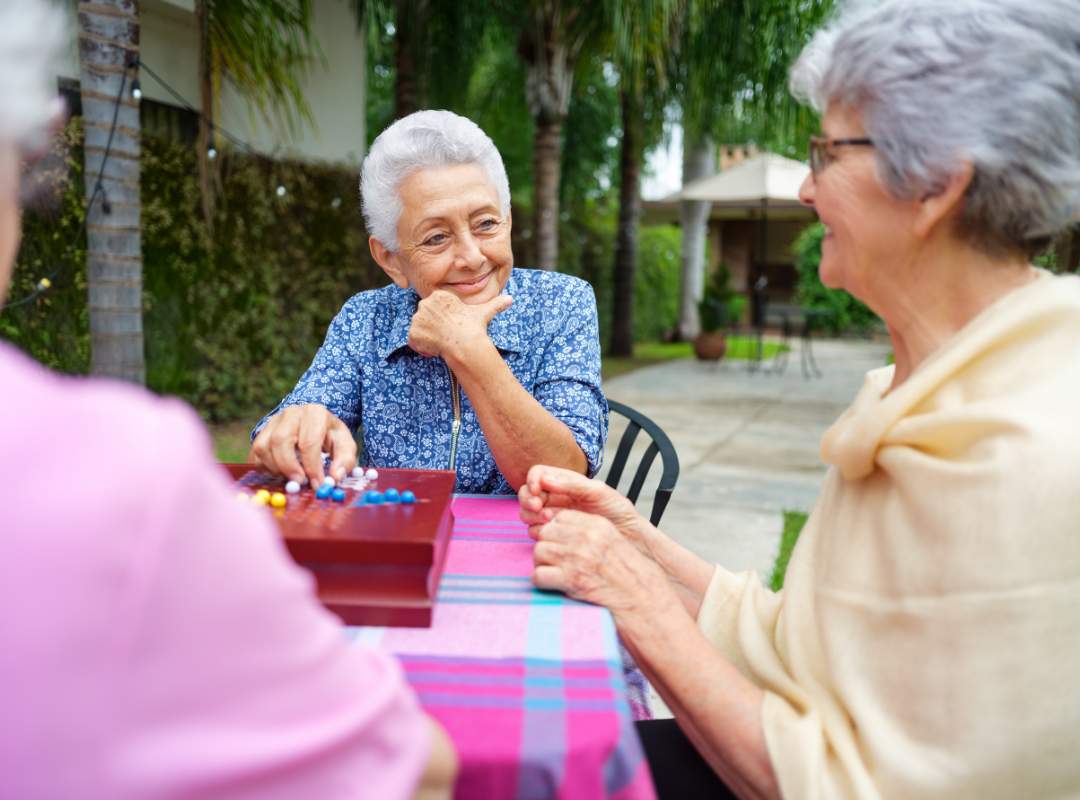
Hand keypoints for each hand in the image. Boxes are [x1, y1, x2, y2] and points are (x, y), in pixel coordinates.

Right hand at [247, 403, 356, 486]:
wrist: (314, 423)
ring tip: (292, 474)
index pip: (309, 442)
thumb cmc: (329, 435)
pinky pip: (255, 453)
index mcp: (315, 413)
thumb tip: (335, 477)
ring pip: (263, 447)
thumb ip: (345, 460)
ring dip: (276, 467)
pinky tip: (281, 470)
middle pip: (280, 440)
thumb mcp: (345, 444)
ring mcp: (273, 421)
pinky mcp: (261, 432)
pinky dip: (266, 467)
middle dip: (289, 466)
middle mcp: (291, 413)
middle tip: (299, 482)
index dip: (312, 467)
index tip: (317, 484)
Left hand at [408, 289, 511, 362]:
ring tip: (444, 342)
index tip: (453, 326)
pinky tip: (436, 348)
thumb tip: (510, 299)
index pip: (435, 308)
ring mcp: (417, 320)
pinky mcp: (413, 334)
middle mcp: (424, 305)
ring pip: (420, 330)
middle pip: (426, 318)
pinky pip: (414, 342)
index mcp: (438, 296)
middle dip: (435, 328)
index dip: (444, 319)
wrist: (465, 344)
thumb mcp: (484, 312)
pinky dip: (423, 348)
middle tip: (449, 336)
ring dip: (429, 338)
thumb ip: (495, 304)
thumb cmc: (474, 327)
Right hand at [519, 465, 651, 557]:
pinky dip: (538, 529)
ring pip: (528, 513)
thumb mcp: (598, 492)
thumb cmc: (617, 511)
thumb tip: (545, 479)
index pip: (538, 474)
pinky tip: (553, 530)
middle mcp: (556, 498)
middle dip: (528, 499)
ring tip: (549, 518)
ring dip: (532, 515)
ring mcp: (554, 516)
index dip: (532, 480)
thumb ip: (572, 484)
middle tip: (538, 507)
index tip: (537, 490)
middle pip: (527, 493)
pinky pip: (535, 530)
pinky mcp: (555, 534)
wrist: (627, 536)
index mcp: (565, 482)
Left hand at [531, 508, 678, 629]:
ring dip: (542, 564)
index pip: (561, 517)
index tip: (560, 542)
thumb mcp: (617, 543)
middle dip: (547, 546)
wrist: (645, 604)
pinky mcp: (571, 581)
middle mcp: (587, 538)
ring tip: (554, 574)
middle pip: (546, 533)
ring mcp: (578, 559)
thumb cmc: (634, 578)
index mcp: (599, 526)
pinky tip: (553, 586)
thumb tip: (567, 532)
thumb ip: (594, 534)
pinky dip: (541, 583)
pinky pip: (538, 576)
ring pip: (539, 552)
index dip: (556, 531)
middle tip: (554, 561)